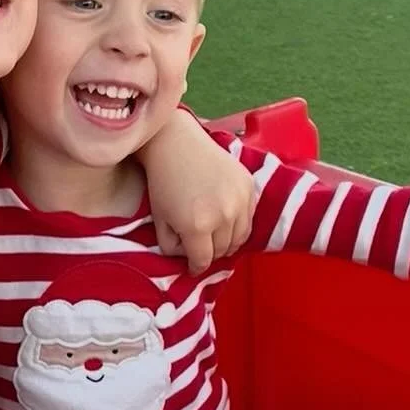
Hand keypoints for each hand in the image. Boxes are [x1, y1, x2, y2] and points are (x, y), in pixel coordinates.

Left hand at [142, 112, 255, 271]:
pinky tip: (225, 218)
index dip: (195, 266)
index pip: (203, 261)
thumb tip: (188, 259)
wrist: (175, 143)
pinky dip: (239, 223)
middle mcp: (223, 216)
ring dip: (227, 241)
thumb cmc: (163, 182)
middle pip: (223, 251)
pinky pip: (249, 217)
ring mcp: (239, 200)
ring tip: (214, 236)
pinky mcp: (248, 186)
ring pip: (240, 238)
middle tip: (201, 246)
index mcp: (197, 227)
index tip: (192, 265)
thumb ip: (171, 248)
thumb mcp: (159, 222)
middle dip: (210, 253)